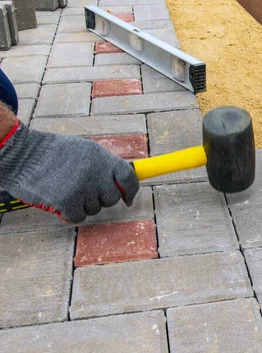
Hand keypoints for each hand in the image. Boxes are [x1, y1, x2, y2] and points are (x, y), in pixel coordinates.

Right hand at [0, 122, 138, 222]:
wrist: (23, 154)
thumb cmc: (53, 152)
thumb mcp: (85, 150)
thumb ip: (104, 164)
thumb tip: (121, 180)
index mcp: (103, 158)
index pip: (129, 178)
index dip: (131, 190)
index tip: (128, 198)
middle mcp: (97, 173)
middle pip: (112, 198)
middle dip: (102, 199)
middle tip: (85, 192)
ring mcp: (83, 188)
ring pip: (95, 209)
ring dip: (83, 204)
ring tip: (66, 188)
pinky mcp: (68, 202)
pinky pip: (78, 217)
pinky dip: (69, 213)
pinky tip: (59, 200)